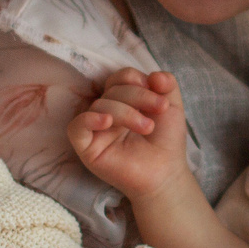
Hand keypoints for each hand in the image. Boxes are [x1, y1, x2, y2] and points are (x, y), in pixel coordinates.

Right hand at [67, 69, 193, 203]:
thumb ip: (167, 83)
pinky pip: (76, 127)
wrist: (166, 173)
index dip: (138, 80)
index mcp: (124, 99)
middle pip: (112, 89)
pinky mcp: (86, 147)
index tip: (160, 97)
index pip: (121, 77)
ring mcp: (95, 128)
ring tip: (147, 127)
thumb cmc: (166, 141)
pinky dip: (90, 119)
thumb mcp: (172, 106)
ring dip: (126, 112)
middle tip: (160, 109)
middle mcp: (107, 110)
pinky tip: (107, 122)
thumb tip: (154, 74)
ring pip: (99, 105)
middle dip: (138, 96)